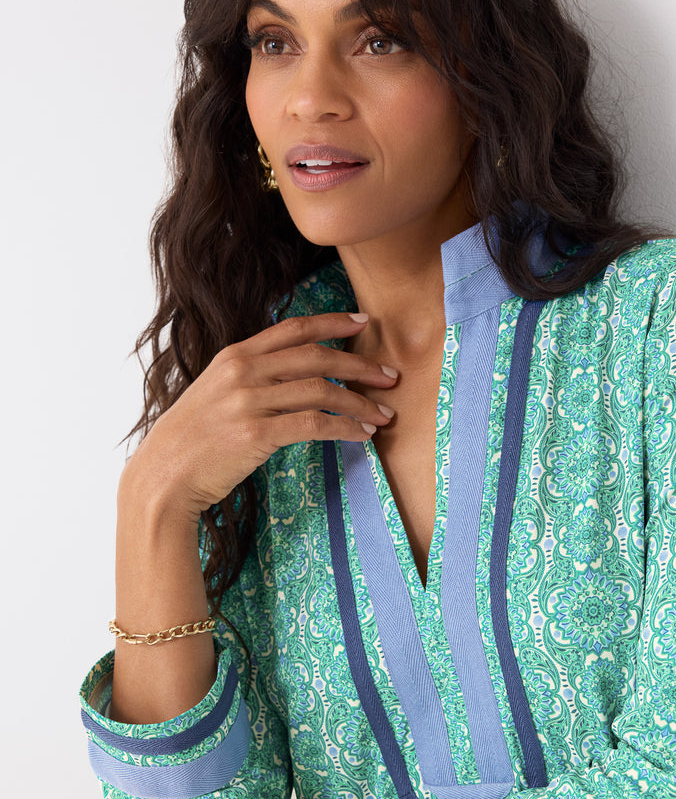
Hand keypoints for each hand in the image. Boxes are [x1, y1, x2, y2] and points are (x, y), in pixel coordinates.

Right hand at [123, 312, 396, 519]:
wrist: (162, 477)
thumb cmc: (191, 442)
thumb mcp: (214, 394)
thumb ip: (249, 378)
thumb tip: (292, 376)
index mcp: (234, 356)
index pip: (293, 329)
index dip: (332, 322)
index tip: (363, 321)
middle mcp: (242, 371)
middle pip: (316, 356)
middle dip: (359, 364)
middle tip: (390, 375)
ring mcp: (248, 401)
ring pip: (320, 390)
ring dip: (360, 402)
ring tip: (384, 413)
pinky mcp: (255, 434)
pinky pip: (313, 424)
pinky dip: (344, 428)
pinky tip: (362, 435)